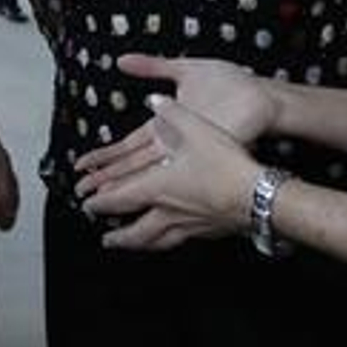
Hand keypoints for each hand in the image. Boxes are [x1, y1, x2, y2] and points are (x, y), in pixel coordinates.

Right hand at [72, 54, 274, 188]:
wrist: (261, 96)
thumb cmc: (230, 84)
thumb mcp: (184, 69)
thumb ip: (153, 65)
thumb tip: (122, 60)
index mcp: (166, 124)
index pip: (127, 144)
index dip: (105, 155)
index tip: (83, 164)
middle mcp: (172, 143)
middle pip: (130, 163)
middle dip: (104, 176)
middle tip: (79, 189)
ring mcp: (186, 152)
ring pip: (145, 172)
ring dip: (120, 184)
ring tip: (97, 197)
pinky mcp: (201, 155)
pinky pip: (171, 172)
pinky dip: (152, 183)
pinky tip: (134, 194)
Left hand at [81, 95, 259, 250]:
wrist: (258, 197)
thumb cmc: (226, 165)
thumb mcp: (197, 129)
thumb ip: (174, 113)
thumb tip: (156, 100)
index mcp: (159, 186)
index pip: (120, 197)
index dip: (101, 201)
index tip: (88, 204)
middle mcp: (168, 211)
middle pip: (134, 230)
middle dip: (116, 234)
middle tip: (104, 236)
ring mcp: (188, 225)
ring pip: (154, 241)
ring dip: (136, 244)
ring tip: (128, 246)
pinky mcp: (207, 232)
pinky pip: (177, 241)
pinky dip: (165, 242)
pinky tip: (170, 239)